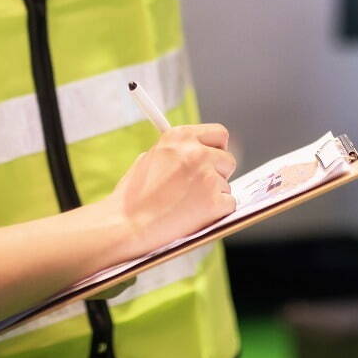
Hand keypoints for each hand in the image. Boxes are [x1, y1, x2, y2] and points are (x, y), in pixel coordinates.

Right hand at [106, 124, 236, 255]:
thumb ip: (176, 152)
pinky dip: (216, 212)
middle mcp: (196, 152)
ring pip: (227, 185)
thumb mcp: (150, 158)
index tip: (212, 157)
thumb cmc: (134, 195)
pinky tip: (194, 215)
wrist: (128, 224)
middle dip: (218, 172)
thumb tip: (196, 153)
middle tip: (201, 185)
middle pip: (228, 159)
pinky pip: (228, 204)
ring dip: (214, 194)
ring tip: (187, 203)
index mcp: (178, 136)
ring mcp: (207, 177)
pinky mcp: (215, 202)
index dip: (216, 148)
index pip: (218, 133)